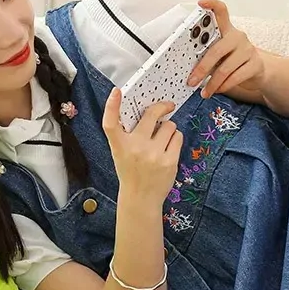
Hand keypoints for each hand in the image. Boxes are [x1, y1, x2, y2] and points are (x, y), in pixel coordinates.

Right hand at [102, 88, 182, 205]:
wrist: (141, 197)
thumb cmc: (131, 172)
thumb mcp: (122, 153)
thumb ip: (129, 135)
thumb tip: (150, 113)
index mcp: (119, 146)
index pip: (110, 124)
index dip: (111, 106)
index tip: (116, 92)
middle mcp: (135, 148)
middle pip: (151, 115)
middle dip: (162, 107)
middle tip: (167, 106)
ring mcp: (153, 154)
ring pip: (169, 126)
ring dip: (168, 129)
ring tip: (162, 140)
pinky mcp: (169, 160)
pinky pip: (178, 137)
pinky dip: (175, 139)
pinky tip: (168, 149)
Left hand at [187, 0, 265, 98]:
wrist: (258, 71)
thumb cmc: (232, 61)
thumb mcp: (219, 55)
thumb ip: (206, 55)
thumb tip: (186, 68)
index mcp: (226, 31)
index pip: (221, 13)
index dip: (212, 5)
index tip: (201, 2)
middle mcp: (238, 37)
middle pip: (216, 51)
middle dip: (201, 68)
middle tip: (191, 81)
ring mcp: (248, 50)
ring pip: (225, 68)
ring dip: (212, 83)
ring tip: (204, 92)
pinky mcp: (255, 64)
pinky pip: (235, 78)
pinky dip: (223, 86)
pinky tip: (218, 90)